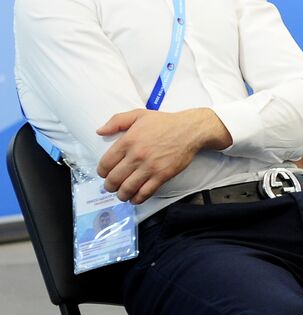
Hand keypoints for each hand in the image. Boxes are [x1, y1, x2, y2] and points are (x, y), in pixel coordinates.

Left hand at [95, 108, 230, 203]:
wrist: (190, 130)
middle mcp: (137, 156)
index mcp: (128, 141)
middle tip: (111, 186)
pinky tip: (135, 198)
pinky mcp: (162, 175)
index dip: (102, 172)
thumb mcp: (138, 115)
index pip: (105, 164)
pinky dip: (137, 199)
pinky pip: (145, 192)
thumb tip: (100, 131)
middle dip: (109, 186)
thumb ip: (117, 121)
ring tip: (122, 194)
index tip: (105, 174)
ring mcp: (150, 167)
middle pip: (114, 179)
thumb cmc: (165, 123)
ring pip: (127, 189)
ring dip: (121, 195)